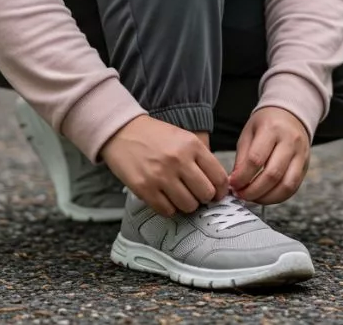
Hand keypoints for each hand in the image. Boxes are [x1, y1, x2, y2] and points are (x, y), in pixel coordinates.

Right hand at [102, 116, 228, 216]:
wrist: (121, 131)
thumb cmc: (153, 136)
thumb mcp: (183, 138)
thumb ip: (201, 158)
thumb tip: (217, 185)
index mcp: (192, 145)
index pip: (219, 177)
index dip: (221, 191)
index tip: (217, 194)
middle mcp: (178, 160)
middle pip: (206, 194)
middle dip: (203, 198)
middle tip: (196, 195)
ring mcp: (160, 175)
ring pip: (188, 205)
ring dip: (186, 204)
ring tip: (178, 196)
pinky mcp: (144, 188)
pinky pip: (167, 210)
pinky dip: (168, 208)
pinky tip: (164, 198)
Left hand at [229, 107, 309, 204]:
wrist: (291, 115)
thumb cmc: (267, 123)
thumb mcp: (249, 133)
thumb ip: (242, 157)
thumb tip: (235, 182)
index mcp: (272, 129)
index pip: (256, 159)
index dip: (242, 176)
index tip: (232, 185)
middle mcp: (290, 142)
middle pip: (273, 174)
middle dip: (253, 190)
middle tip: (240, 195)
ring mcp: (301, 155)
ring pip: (286, 185)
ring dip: (267, 197)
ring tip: (252, 198)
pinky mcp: (305, 166)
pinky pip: (294, 187)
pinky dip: (278, 197)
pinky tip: (266, 196)